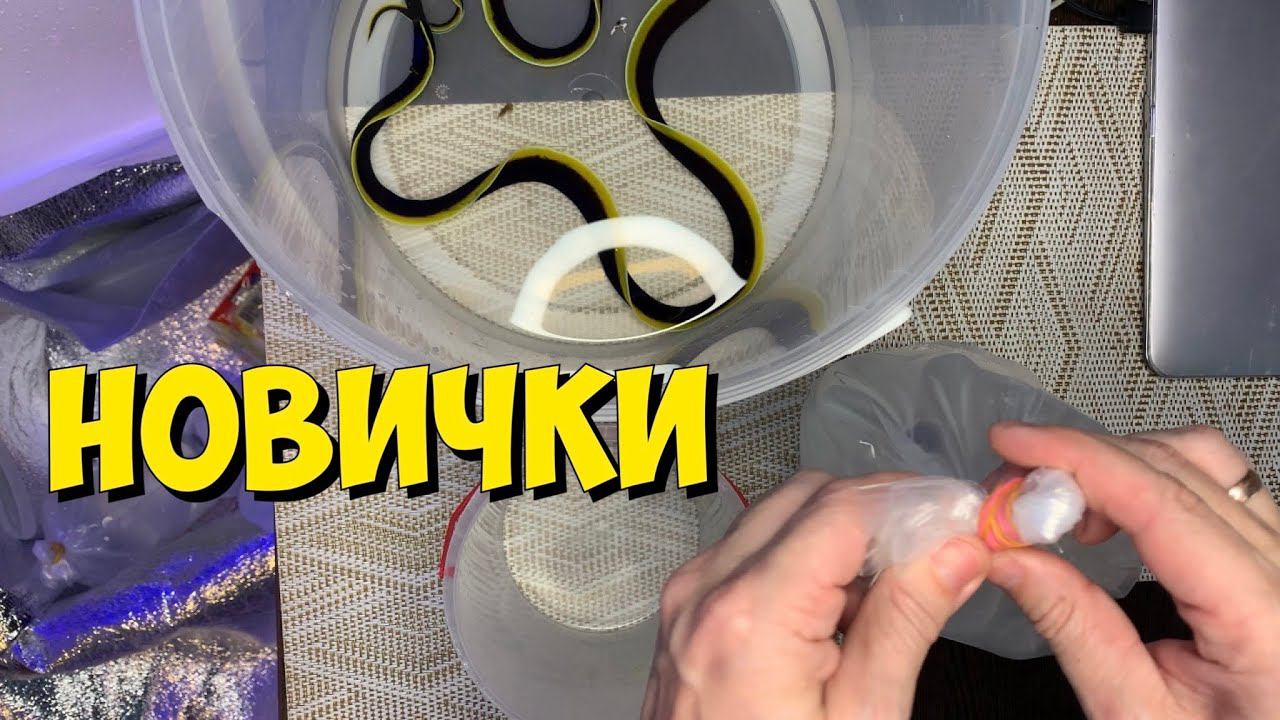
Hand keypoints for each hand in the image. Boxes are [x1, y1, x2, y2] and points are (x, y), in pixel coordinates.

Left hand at [642, 471, 989, 719]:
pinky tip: (838, 613)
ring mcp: (688, 599)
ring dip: (840, 536)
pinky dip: (801, 560)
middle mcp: (706, 592)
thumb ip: (904, 626)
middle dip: (878, 513)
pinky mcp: (686, 612)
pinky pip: (750, 552)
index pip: (843, 510)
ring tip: (890, 595)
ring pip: (777, 516)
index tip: (960, 521)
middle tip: (936, 553)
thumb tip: (954, 552)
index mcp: (750, 619)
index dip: (911, 504)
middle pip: (808, 498)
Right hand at [986, 423, 1279, 718]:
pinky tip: (1108, 509)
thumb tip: (1005, 554)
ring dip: (1118, 464)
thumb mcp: (1137, 717)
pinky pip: (1220, 486)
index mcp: (1266, 620)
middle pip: (1181, 468)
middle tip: (1011, 483)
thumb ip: (1074, 628)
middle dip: (1083, 461)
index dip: (1080, 459)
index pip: (1162, 503)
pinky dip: (1152, 478)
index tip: (1011, 443)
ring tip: (1059, 504)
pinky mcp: (1277, 559)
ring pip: (1205, 462)